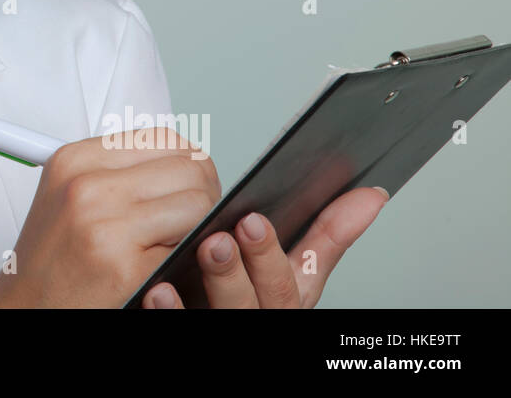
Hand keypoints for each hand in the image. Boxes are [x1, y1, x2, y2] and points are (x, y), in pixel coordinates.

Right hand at [0, 126, 220, 307]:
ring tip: (170, 241)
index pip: (164, 138)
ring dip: (198, 226)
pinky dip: (187, 257)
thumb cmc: (53, 259)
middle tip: (188, 219)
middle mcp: (86, 185)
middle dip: (202, 194)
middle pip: (189, 166)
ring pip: (198, 203)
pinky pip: (190, 246)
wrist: (27, 307)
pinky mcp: (124, 266)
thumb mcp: (70, 193)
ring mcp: (104, 224)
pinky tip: (161, 263)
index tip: (186, 185)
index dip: (187, 164)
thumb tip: (186, 158)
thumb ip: (120, 169)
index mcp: (74, 159)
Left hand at [141, 185, 388, 307]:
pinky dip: (172, 312)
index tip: (254, 219)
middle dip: (250, 265)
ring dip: (218, 282)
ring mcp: (223, 328)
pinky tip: (159, 289)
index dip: (276, 255)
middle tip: (230, 231)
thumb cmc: (252, 300)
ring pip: (225, 316)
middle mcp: (257, 321)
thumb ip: (326, 238)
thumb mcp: (294, 274)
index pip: (293, 283)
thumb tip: (372, 195)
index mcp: (283, 303)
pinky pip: (180, 330)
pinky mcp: (189, 336)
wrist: (205, 322)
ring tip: (204, 246)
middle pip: (262, 302)